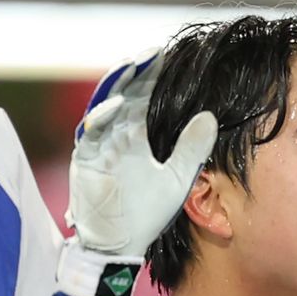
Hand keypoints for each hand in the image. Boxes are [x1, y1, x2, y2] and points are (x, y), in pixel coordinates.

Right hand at [68, 53, 218, 259]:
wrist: (121, 243)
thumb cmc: (147, 211)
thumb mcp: (178, 176)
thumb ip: (193, 147)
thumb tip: (211, 116)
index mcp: (136, 135)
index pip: (145, 97)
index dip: (155, 77)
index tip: (171, 56)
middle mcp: (116, 134)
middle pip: (125, 94)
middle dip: (137, 73)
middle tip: (154, 52)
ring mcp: (98, 145)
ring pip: (105, 107)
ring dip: (117, 86)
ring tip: (133, 64)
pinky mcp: (85, 161)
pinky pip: (91, 135)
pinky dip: (102, 119)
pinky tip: (117, 105)